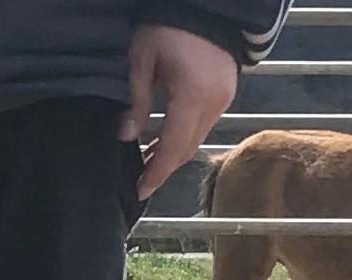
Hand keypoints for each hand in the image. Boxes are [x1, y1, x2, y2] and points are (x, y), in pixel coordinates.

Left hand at [121, 23, 239, 198]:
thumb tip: (126, 136)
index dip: (156, 172)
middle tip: (141, 179)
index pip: (172, 147)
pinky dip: (185, 136)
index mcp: (192, 96)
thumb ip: (137, 102)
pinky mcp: (226, 93)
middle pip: (187, 149)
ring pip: (197, 139)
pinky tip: (166, 137)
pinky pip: (204, 124)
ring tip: (148, 159)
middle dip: (164, 167)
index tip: (140, 190)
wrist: (205, 6)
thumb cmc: (168, 27)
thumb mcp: (142, 61)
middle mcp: (213, 103)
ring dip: (174, 152)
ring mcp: (223, 99)